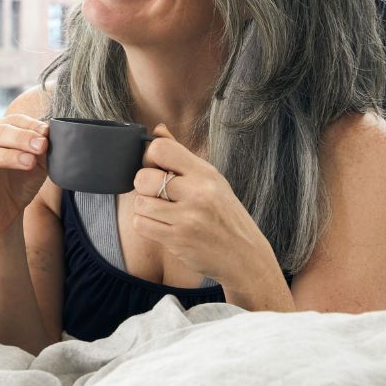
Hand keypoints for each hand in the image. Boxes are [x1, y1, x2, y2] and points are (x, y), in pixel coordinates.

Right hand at [0, 114, 49, 236]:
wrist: (8, 213)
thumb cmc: (21, 183)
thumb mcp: (38, 165)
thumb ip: (42, 150)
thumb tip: (48, 134)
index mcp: (0, 134)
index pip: (13, 121)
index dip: (30, 124)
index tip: (47, 132)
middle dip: (22, 137)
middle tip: (42, 145)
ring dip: (9, 155)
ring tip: (29, 162)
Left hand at [131, 124, 282, 289]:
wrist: (245, 255)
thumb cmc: (225, 215)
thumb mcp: (211, 180)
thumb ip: (181, 156)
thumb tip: (157, 130)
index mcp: (205, 173)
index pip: (160, 149)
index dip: (150, 157)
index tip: (157, 168)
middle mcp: (197, 193)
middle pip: (143, 178)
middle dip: (144, 186)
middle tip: (158, 194)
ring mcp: (187, 218)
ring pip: (140, 203)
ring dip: (146, 208)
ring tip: (163, 212)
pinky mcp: (177, 239)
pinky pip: (141, 225)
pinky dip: (146, 225)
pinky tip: (163, 225)